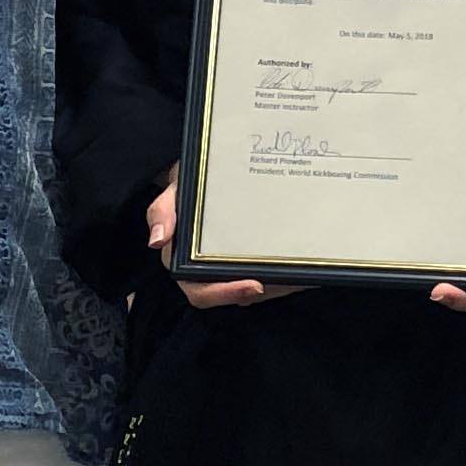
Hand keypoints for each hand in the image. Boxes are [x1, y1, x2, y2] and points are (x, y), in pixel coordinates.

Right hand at [145, 170, 305, 311]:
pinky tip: (309, 265)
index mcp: (186, 261)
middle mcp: (211, 271)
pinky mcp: (259, 262)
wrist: (209, 169)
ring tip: (303, 275)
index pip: (201, 291)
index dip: (224, 293)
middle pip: (235, 296)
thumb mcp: (174, 188)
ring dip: (281, 285)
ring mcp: (236, 269)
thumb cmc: (190, 183)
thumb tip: (156, 241)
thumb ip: (162, 210)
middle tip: (279, 282)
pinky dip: (292, 274)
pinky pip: (276, 276)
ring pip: (259, 290)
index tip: (253, 286)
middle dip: (259, 292)